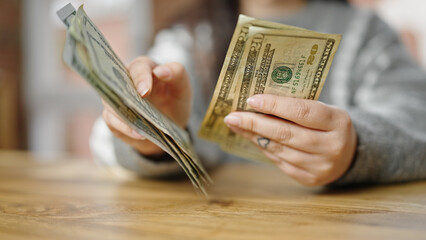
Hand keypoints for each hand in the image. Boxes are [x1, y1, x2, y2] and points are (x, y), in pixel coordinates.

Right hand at [102, 57, 191, 155]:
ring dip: (124, 116)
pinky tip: (140, 134)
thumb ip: (177, 73)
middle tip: (135, 107)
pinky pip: (112, 121)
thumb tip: (161, 71)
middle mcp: (125, 80)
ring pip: (112, 104)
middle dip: (124, 95)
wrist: (169, 123)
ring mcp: (117, 99)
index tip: (145, 92)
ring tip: (141, 128)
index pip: (138, 68)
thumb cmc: (174, 98)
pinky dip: (125, 128)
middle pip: (117, 82)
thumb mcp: (182, 86)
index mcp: (143, 68)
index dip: (141, 79)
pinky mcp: (113, 117)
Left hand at [224, 94, 356, 185]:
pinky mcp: (309, 179)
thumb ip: (296, 106)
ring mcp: (320, 166)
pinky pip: (279, 161)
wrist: (349, 155)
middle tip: (233, 116)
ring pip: (279, 149)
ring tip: (237, 125)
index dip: (274, 105)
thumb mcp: (323, 110)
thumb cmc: (328, 125)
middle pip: (285, 133)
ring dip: (253, 136)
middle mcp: (331, 146)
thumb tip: (256, 102)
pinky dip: (263, 147)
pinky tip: (251, 137)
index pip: (301, 111)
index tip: (251, 99)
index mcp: (337, 122)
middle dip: (255, 123)